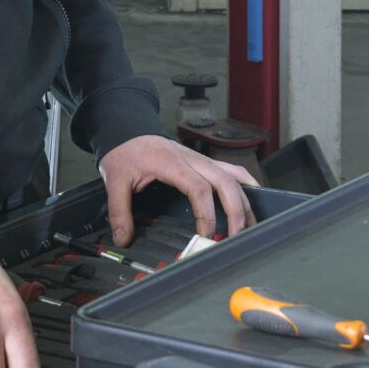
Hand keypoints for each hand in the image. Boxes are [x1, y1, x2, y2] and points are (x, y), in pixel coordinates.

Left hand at [100, 134, 256, 247]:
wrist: (129, 129)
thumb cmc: (126, 152)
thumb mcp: (115, 180)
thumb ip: (119, 211)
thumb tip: (123, 238)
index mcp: (172, 164)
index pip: (198, 188)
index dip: (206, 213)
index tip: (206, 235)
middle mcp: (192, 160)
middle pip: (225, 182)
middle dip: (236, 210)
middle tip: (236, 236)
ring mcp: (202, 159)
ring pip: (234, 176)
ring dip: (245, 200)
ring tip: (251, 225)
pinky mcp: (205, 162)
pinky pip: (233, 170)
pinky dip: (246, 184)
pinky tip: (253, 199)